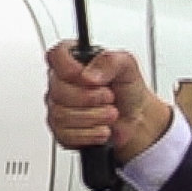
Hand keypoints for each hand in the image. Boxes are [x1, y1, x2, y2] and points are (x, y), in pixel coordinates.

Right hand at [44, 42, 171, 164]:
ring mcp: (58, 108)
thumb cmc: (127, 90)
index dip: (69, 69)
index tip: (88, 79)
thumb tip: (88, 75)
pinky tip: (100, 128)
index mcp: (74, 61)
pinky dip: (89, 134)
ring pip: (61, 115)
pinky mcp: (60, 130)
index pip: (56, 56)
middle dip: (90, 98)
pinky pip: (65, 134)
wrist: (135, 118)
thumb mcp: (127, 66)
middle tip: (108, 97)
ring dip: (93, 117)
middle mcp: (62, 83)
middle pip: (58, 91)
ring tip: (109, 113)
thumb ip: (109, 61)